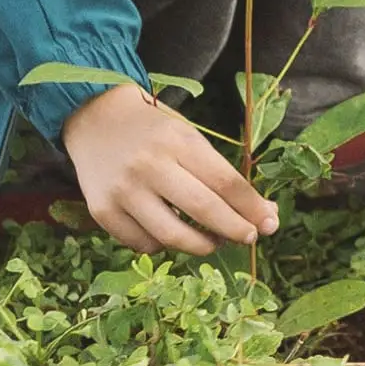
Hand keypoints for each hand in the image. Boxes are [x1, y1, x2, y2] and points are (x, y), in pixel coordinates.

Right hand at [61, 81, 279, 254]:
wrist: (95, 119)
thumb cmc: (153, 131)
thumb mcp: (189, 138)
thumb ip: (222, 174)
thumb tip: (265, 213)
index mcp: (176, 141)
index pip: (225, 182)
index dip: (252, 208)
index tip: (269, 223)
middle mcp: (149, 165)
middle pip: (204, 210)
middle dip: (236, 230)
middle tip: (249, 237)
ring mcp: (123, 190)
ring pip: (173, 237)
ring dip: (202, 246)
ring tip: (213, 242)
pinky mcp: (102, 211)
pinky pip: (143, 244)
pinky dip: (164, 246)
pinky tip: (171, 235)